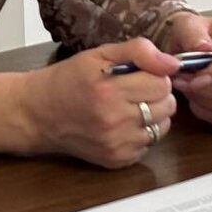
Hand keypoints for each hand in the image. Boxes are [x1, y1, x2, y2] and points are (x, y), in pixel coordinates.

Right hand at [21, 37, 179, 167]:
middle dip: (156, 94)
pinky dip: (141, 133)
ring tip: (129, 106)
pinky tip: (122, 123)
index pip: (162, 83)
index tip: (141, 74)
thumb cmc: (68, 79)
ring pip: (162, 127)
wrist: (39, 113)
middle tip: (135, 89)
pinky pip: (148, 145)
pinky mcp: (117, 160)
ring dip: (152, 115)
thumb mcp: (99, 54)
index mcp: (110, 89)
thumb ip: (138, 51)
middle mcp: (115, 120)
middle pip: (166, 106)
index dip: (155, 75)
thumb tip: (172, 63)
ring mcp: (117, 143)